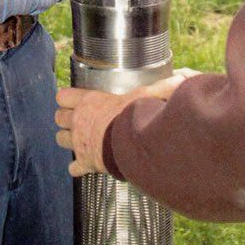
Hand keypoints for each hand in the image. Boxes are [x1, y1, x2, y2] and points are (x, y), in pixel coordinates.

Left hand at [55, 68, 199, 176]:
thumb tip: (186, 77)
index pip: (63, 96)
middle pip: (58, 118)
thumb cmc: (134, 117)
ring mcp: (79, 143)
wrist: (130, 146)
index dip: (66, 97)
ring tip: (79, 140)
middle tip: (76, 120)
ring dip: (68, 140)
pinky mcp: (85, 162)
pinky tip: (84, 165)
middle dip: (65, 119)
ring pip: (61, 139)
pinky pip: (74, 167)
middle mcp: (79, 121)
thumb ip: (164, 85)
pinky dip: (77, 167)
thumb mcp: (148, 94)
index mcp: (88, 101)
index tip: (72, 99)